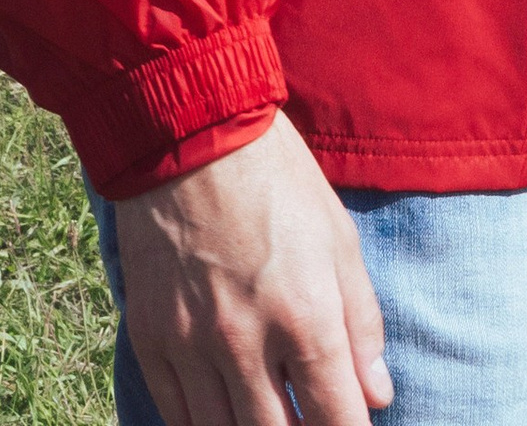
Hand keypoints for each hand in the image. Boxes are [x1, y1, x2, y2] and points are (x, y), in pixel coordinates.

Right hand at [112, 110, 391, 425]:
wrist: (187, 129)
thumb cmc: (275, 178)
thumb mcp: (338, 238)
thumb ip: (362, 324)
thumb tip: (376, 396)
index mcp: (305, 315)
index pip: (337, 422)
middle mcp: (245, 341)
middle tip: (306, 418)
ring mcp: (190, 344)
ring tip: (269, 415)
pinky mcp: (150, 338)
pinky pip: (177, 417)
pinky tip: (224, 414)